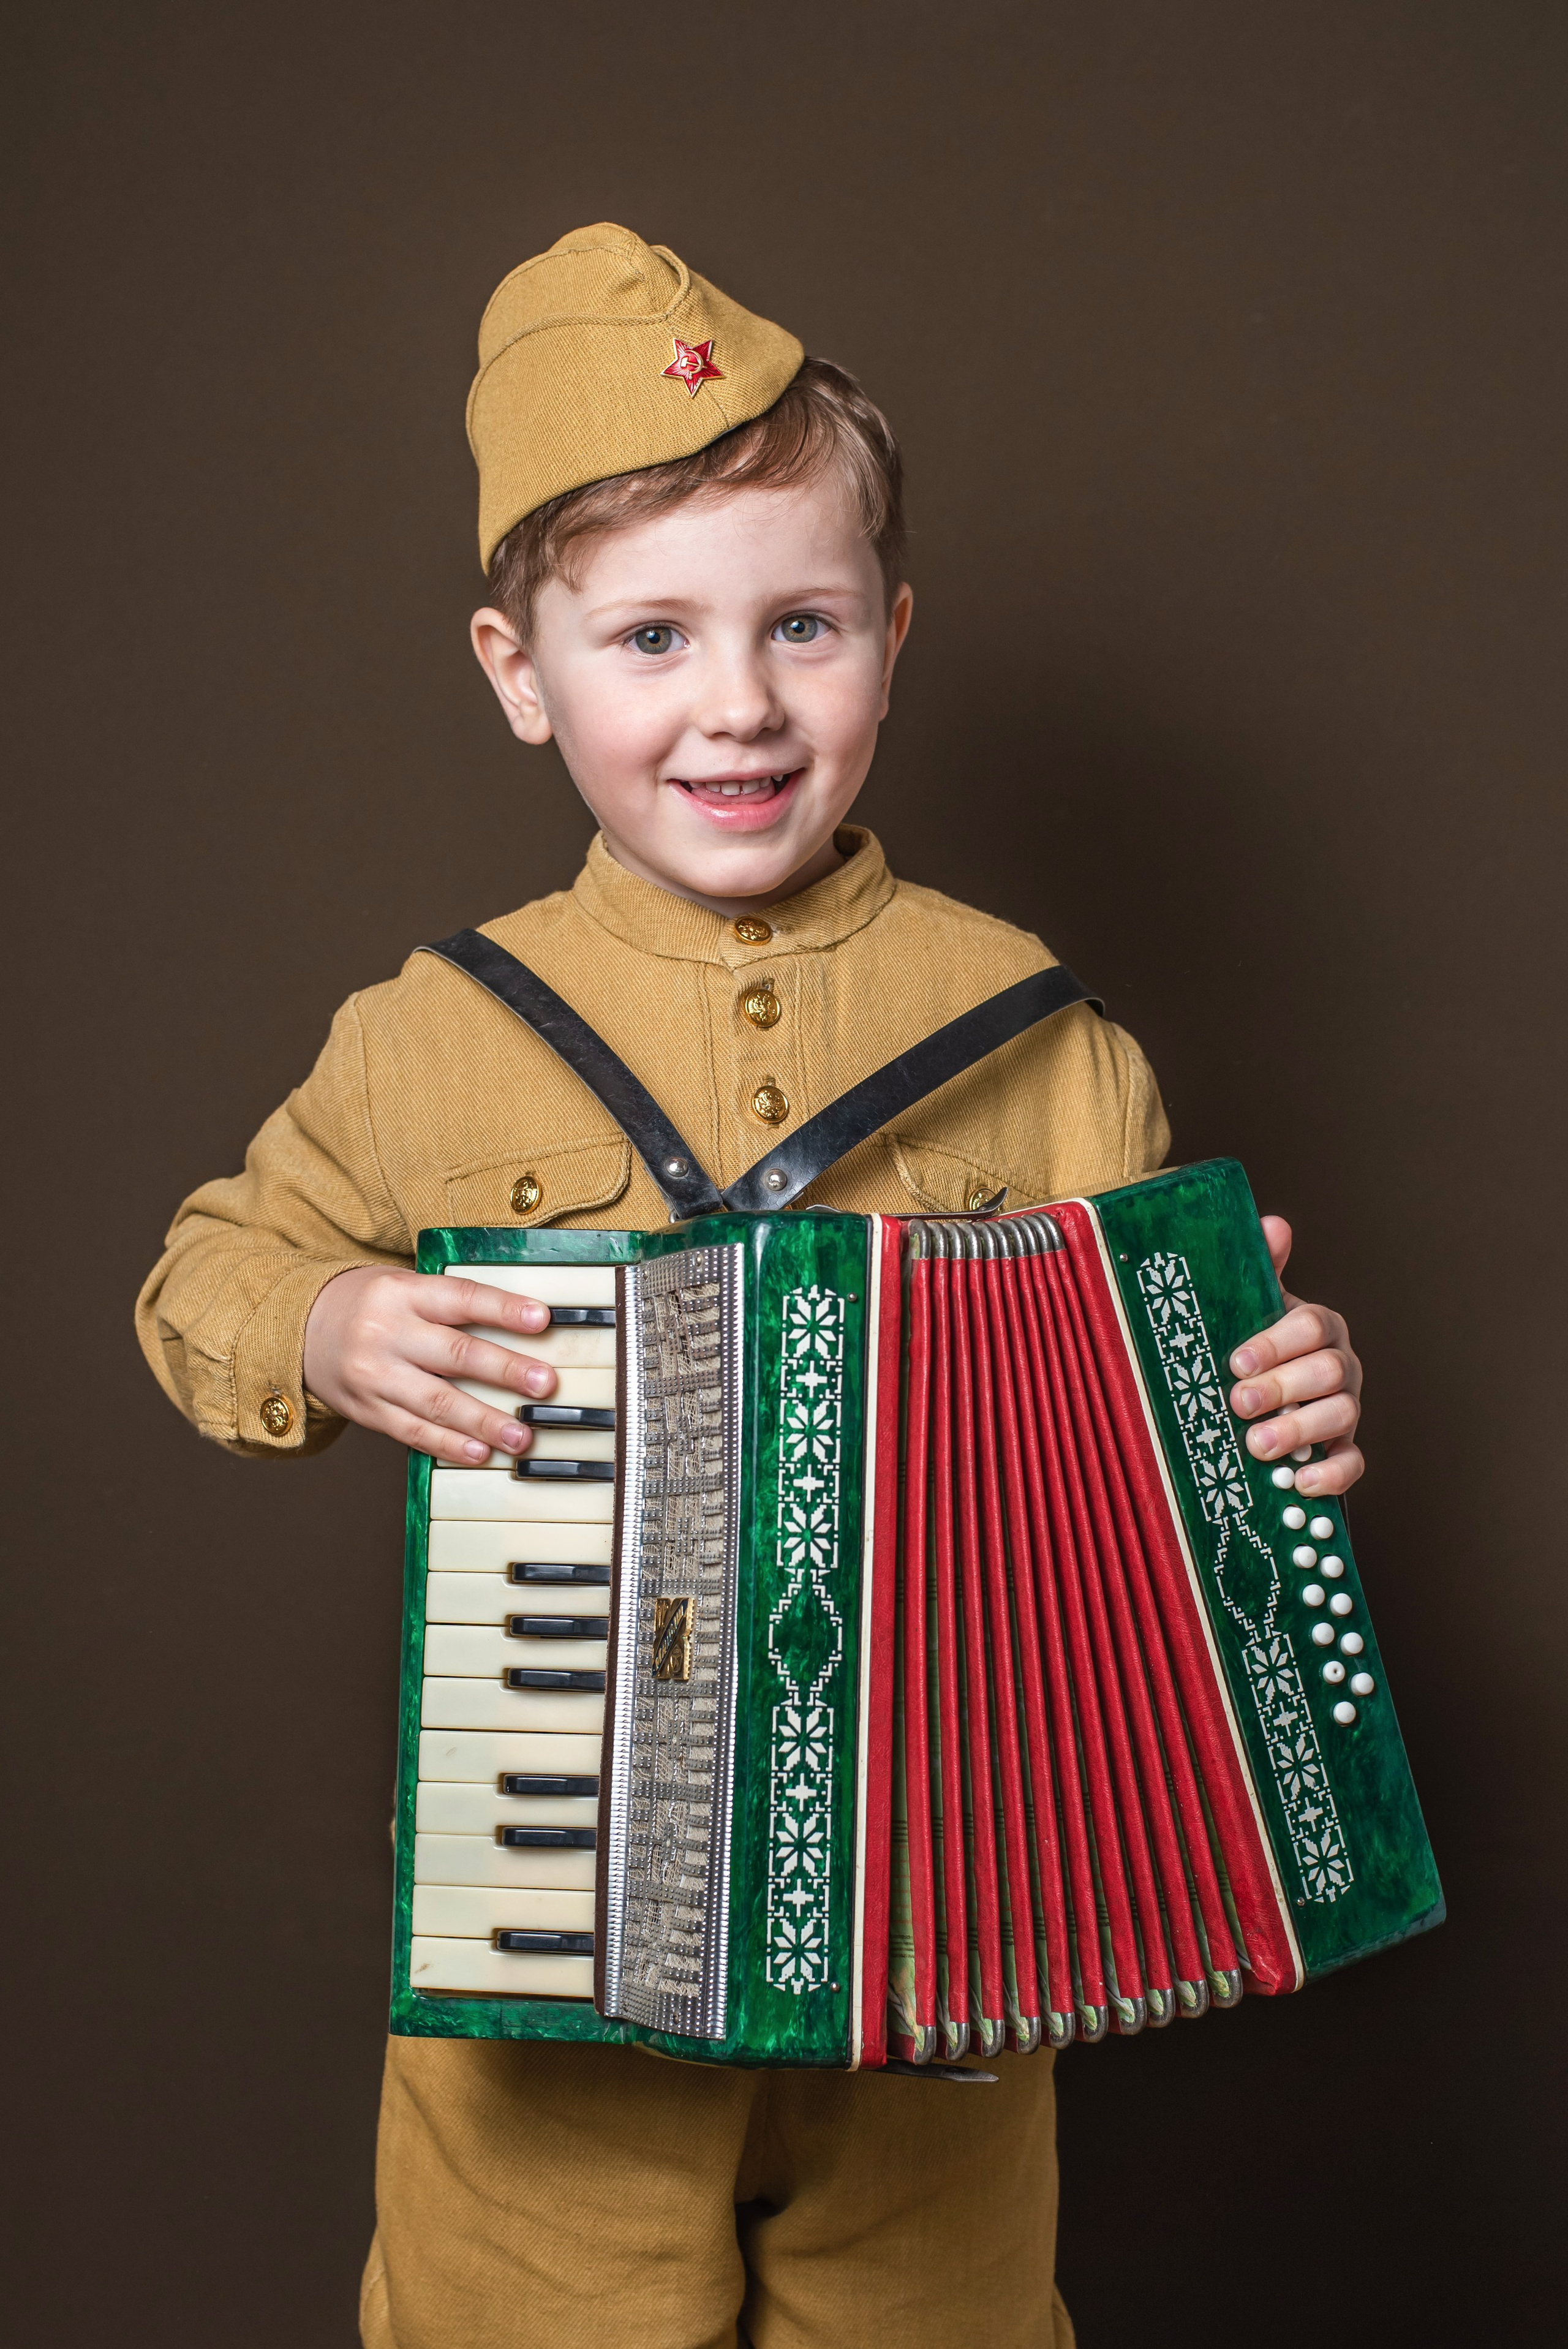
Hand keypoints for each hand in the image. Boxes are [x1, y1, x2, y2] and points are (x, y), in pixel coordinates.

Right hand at [302, 1266, 556, 1462]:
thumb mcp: (403, 1285)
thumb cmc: (369, 1305)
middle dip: (504, 1371)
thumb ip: (450, 1304)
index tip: (541, 1320)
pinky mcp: (367, 1410)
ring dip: (483, 1422)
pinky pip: (412, 1431)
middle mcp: (387, 1333)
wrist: (300, 1329)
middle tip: (544, 1384)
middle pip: (454, 1354)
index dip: (502, 1309)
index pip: (460, 1298)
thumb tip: (522, 1324)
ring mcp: (375, 1376)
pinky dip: (447, 1444)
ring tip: (520, 1436)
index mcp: (402, 1293)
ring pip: (436, 1402)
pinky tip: (478, 1452)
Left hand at [1227, 1217, 1363, 1497]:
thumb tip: (1272, 1224)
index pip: (1310, 1326)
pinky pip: (1353, 1463)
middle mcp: (1340, 1364)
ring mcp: (1345, 1407)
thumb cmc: (1250, 1345)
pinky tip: (1299, 1484)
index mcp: (1318, 1325)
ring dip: (1299, 1431)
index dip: (1275, 1343)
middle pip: (1328, 1371)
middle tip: (1238, 1402)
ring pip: (1342, 1415)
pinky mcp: (1344, 1449)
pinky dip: (1330, 1475)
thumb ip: (1260, 1268)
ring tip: (1257, 1446)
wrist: (1257, 1393)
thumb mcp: (1249, 1306)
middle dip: (1282, 1387)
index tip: (1235, 1361)